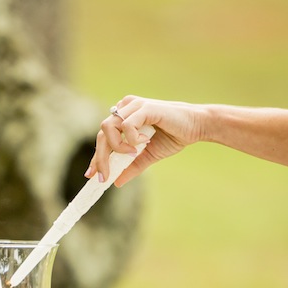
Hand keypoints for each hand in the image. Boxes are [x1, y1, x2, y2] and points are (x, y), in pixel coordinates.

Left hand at [85, 96, 201, 185]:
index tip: (91, 175)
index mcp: (124, 117)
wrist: (196, 126)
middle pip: (101, 133)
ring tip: (131, 154)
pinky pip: (127, 124)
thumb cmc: (173, 136)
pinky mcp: (145, 107)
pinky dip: (131, 138)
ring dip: (116, 146)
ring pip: (108, 126)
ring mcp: (134, 106)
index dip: (96, 156)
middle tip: (105, 176)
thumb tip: (116, 182)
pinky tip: (143, 142)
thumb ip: (132, 166)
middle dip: (100, 158)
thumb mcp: (148, 156)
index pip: (103, 137)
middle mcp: (126, 108)